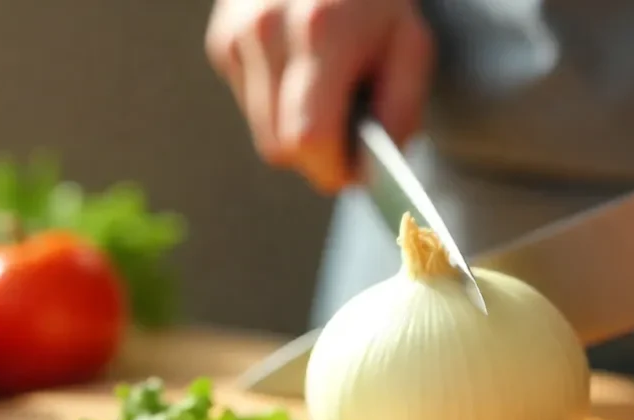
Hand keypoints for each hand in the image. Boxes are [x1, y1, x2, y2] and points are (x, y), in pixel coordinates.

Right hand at [205, 0, 433, 193]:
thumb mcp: (411, 43)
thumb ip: (398, 111)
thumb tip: (367, 172)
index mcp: (321, 33)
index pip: (309, 139)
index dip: (333, 169)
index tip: (354, 171)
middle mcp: (268, 33)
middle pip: (279, 147)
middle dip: (315, 157)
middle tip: (347, 138)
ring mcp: (237, 37)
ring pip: (262, 133)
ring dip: (295, 130)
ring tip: (325, 90)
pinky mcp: (222, 42)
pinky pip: (250, 106)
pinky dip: (277, 103)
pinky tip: (299, 69)